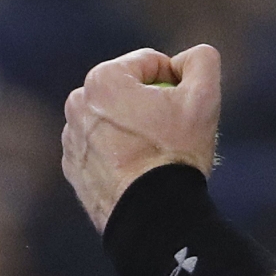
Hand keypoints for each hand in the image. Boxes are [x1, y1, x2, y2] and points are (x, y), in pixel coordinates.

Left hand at [61, 45, 221, 230]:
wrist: (151, 215)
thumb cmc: (175, 153)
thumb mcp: (204, 97)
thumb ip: (201, 60)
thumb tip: (185, 60)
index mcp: (103, 79)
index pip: (151, 63)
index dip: (177, 82)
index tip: (184, 109)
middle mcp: (78, 103)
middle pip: (130, 89)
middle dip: (151, 103)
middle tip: (172, 132)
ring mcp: (71, 137)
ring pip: (115, 118)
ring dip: (134, 127)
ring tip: (154, 153)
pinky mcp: (72, 166)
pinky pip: (102, 146)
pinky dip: (119, 152)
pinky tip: (138, 170)